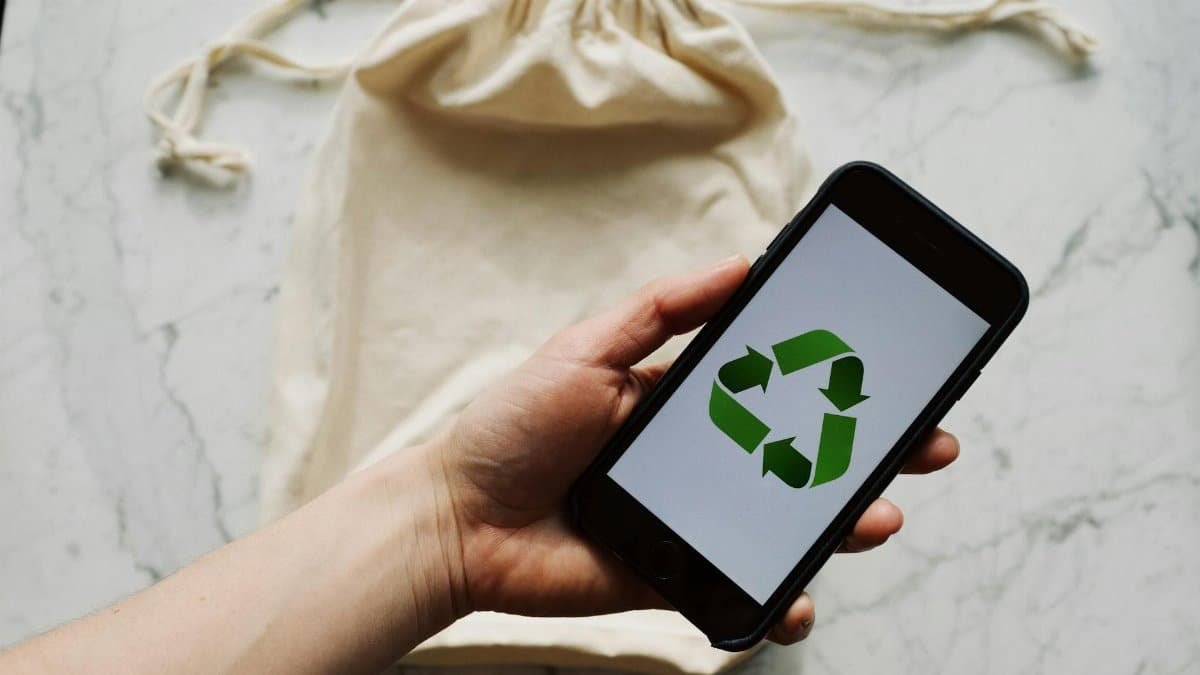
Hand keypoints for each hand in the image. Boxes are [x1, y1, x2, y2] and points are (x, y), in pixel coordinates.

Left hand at [429, 255, 960, 644]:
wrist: (456, 518)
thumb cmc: (511, 427)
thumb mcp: (587, 348)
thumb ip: (663, 309)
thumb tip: (742, 263)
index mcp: (680, 402)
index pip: (777, 390)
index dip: (835, 386)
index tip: (890, 377)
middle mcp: (696, 460)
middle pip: (799, 458)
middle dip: (868, 454)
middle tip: (925, 446)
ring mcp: (688, 520)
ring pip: (782, 524)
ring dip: (841, 523)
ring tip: (877, 516)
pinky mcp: (671, 574)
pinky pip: (737, 588)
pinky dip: (775, 599)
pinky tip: (799, 598)